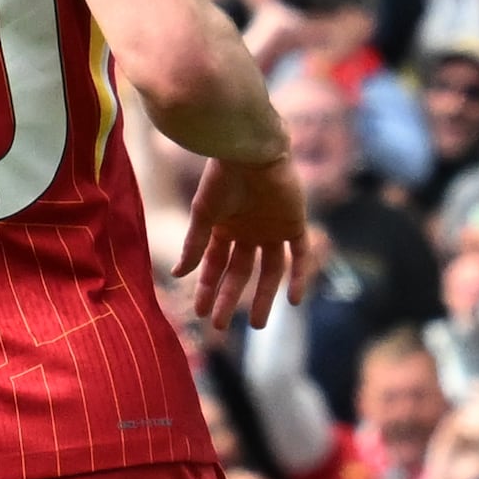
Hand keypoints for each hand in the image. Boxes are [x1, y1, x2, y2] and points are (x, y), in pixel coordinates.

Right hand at [178, 152, 306, 329]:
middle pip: (240, 273)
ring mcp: (272, 229)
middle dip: (230, 299)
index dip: (208, 289)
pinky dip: (299, 276)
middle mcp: (248, 231)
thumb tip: (177, 275)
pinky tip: (293, 301)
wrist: (249, 151)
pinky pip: (300, 255)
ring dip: (264, 296)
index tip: (201, 314)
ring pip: (270, 270)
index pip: (215, 266)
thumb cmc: (221, 178)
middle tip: (221, 326)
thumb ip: (194, 245)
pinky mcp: (295, 223)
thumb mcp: (203, 215)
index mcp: (225, 228)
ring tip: (258, 325)